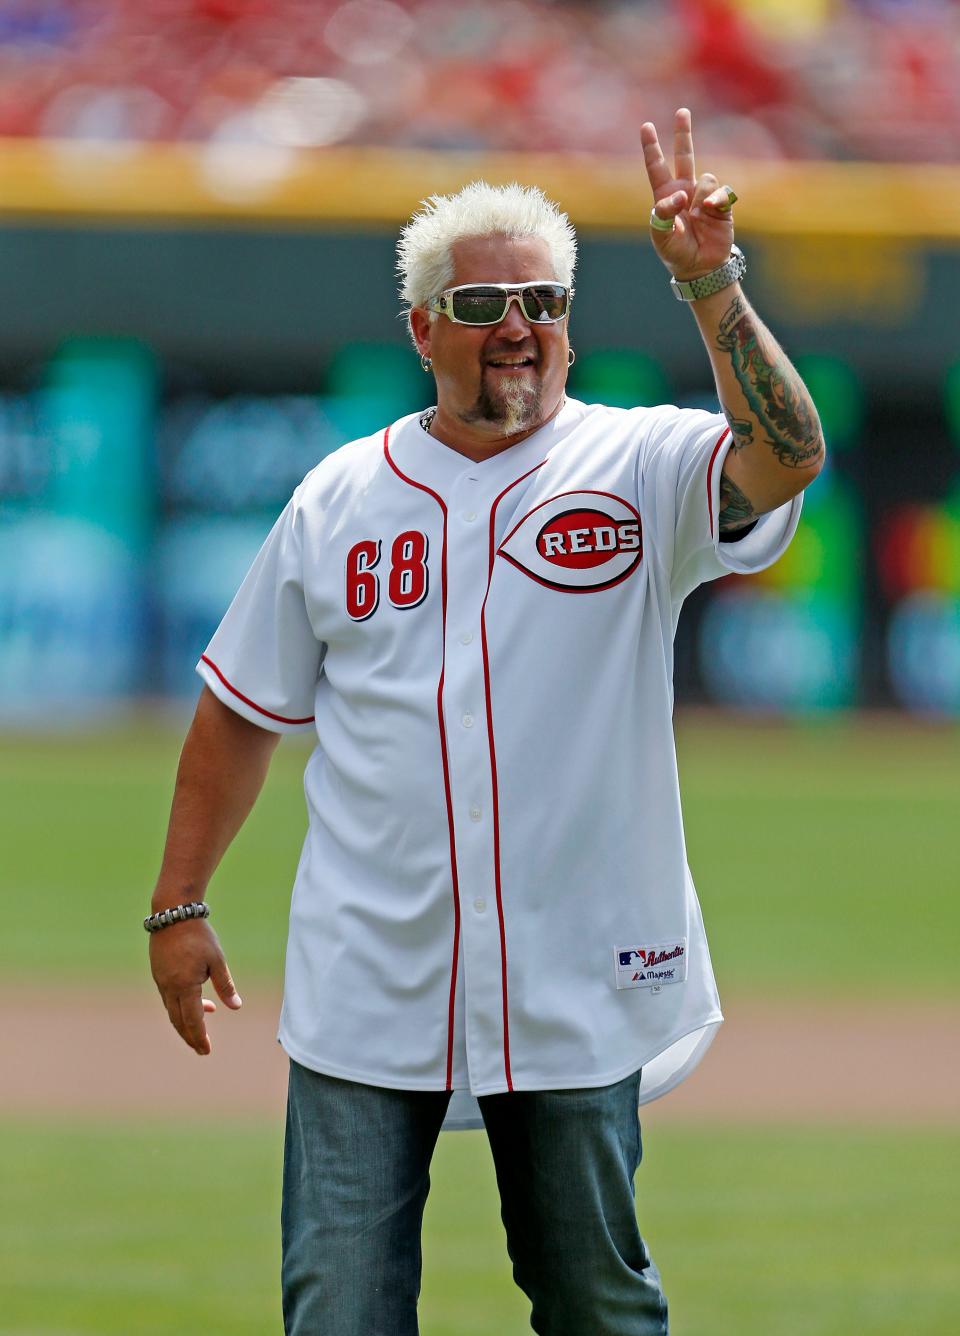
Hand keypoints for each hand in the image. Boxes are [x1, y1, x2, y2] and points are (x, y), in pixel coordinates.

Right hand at [149, 918, 241, 1054]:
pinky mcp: (158, 974)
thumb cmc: (199, 935)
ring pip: (172, 1011)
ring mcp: (161, 981)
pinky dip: (180, 1007)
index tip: (206, 1050)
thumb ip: (225, 985)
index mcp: (185, 986)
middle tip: (201, 1049)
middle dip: (190, 1037)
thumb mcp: (217, 960)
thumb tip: (236, 1007)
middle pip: (178, 1021)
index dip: (200, 1037)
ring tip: (200, 1030)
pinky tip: (196, 1004)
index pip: (193, 1020)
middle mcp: (169, 988)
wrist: (173, 914)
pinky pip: (168, 999)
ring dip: (185, 1023)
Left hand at [641, 108, 735, 280]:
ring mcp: (704, 196)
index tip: (646, 126)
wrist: (700, 266)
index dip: (651, 147)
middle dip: (683, 133)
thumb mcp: (661, 236)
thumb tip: (680, 194)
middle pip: (684, 155)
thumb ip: (663, 214)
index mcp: (665, 195)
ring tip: (696, 217)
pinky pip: (719, 191)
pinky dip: (714, 201)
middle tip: (682, 111)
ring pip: (705, 178)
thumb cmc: (676, 252)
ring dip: (699, 197)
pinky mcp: (721, 203)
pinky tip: (710, 212)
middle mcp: (685, 190)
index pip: (656, 166)